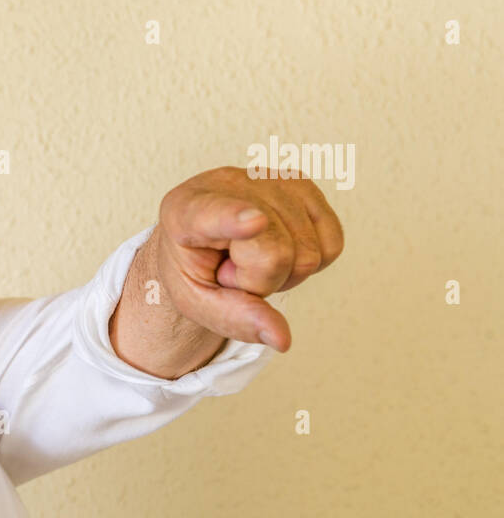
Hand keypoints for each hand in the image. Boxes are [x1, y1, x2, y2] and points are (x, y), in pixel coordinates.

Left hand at [153, 166, 344, 352]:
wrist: (199, 234)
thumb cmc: (193, 266)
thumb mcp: (197, 301)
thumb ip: (234, 319)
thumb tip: (282, 338)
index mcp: (186, 211)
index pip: (217, 215)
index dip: (237, 219)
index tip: (254, 222)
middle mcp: (229, 184)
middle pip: (278, 255)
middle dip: (259, 281)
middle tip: (232, 268)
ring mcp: (271, 178)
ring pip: (309, 254)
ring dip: (283, 271)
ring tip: (251, 255)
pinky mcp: (303, 184)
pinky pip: (332, 245)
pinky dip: (310, 260)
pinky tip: (278, 246)